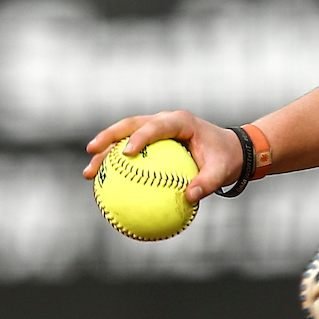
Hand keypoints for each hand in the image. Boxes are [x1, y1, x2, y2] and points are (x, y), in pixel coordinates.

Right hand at [83, 110, 242, 202]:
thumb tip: (190, 197)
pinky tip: (103, 185)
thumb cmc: (225, 159)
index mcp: (181, 122)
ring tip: (89, 173)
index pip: (156, 126)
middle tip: (92, 152)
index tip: (127, 152)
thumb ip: (208, 182)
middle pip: (131, 124)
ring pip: (124, 136)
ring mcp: (157, 128)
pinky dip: (116, 165)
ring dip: (105, 152)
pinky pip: (131, 151)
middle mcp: (165, 120)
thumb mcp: (222, 171)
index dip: (139, 136)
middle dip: (109, 137)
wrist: (229, 150)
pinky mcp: (153, 141)